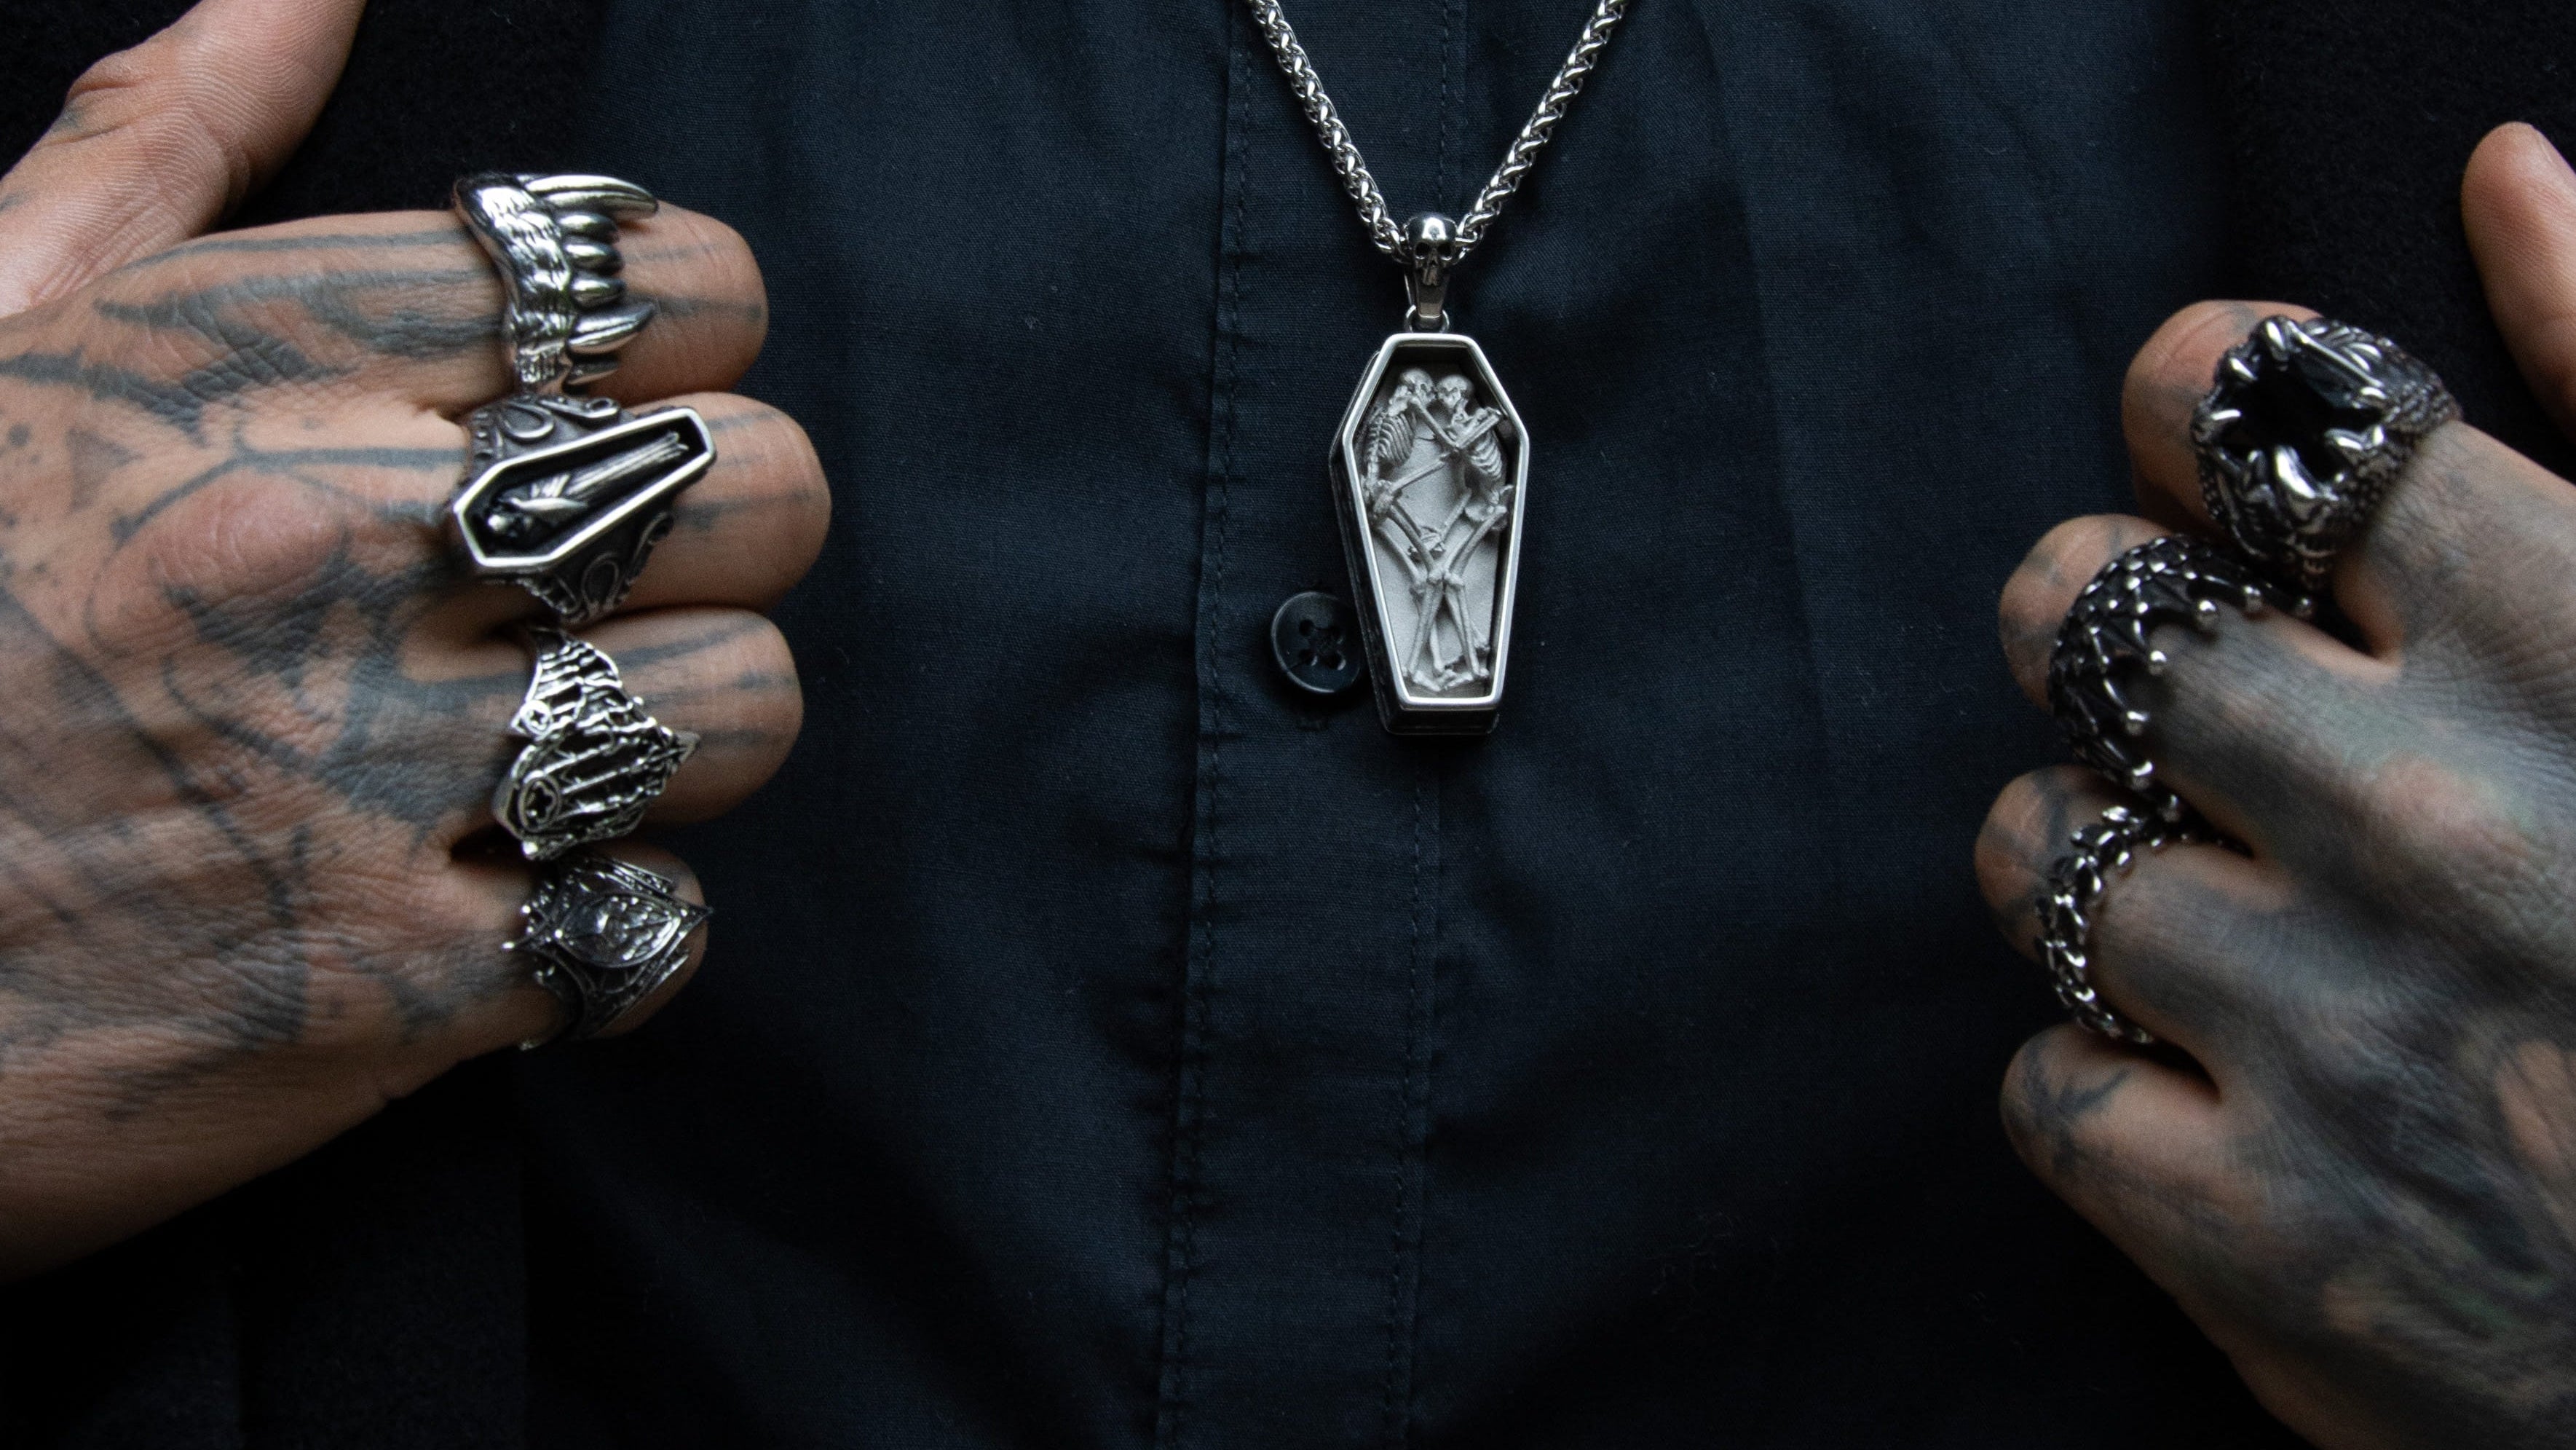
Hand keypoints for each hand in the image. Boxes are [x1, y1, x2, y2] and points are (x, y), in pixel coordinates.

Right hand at [0, 0, 823, 1274]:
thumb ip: (169, 150)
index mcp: (251, 361)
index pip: (661, 285)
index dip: (693, 340)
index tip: (623, 396)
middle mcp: (332, 543)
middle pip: (766, 488)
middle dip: (720, 537)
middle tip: (605, 583)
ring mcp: (364, 771)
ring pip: (747, 706)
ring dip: (676, 737)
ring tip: (534, 752)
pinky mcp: (388, 987)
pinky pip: (660, 926)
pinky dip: (605, 929)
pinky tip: (484, 910)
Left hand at [1976, 123, 2575, 1447]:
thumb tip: (2506, 176)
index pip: (2267, 424)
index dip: (2201, 414)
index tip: (2213, 471)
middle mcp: (2438, 819)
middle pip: (2086, 621)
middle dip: (2106, 645)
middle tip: (2188, 707)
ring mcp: (2336, 1035)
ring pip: (2036, 853)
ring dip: (2099, 876)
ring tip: (2247, 932)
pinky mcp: (2260, 1235)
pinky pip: (2043, 1085)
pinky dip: (2112, 1090)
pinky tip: (2239, 1100)